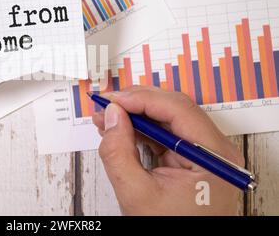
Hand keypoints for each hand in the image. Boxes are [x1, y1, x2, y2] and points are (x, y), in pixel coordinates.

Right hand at [92, 86, 243, 215]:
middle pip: (173, 109)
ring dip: (135, 116)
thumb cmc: (171, 231)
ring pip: (166, 120)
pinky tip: (120, 130)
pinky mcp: (189, 160)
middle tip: (107, 105)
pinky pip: (163, 135)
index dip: (141, 99)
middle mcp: (214, 150)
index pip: (178, 110)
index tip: (113, 101)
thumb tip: (111, 116)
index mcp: (214, 157)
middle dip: (135, 104)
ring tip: (107, 118)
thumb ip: (119, 152)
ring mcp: (202, 154)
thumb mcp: (137, 194)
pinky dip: (140, 130)